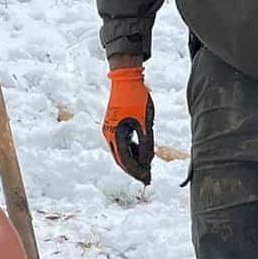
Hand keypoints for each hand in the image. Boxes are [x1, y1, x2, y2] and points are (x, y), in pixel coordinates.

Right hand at [102, 62, 154, 182]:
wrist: (126, 79)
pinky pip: (122, 143)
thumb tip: (148, 162)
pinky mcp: (114, 125)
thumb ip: (146, 144)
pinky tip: (142, 152)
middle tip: (147, 178)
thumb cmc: (137, 98)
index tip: (147, 179)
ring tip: (147, 166)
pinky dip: (132, 149)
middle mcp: (109, 134)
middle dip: (134, 169)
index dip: (137, 171)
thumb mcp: (146, 123)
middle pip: (121, 159)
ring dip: (133, 160)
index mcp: (115, 135)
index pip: (126, 161)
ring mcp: (110, 129)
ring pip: (121, 152)